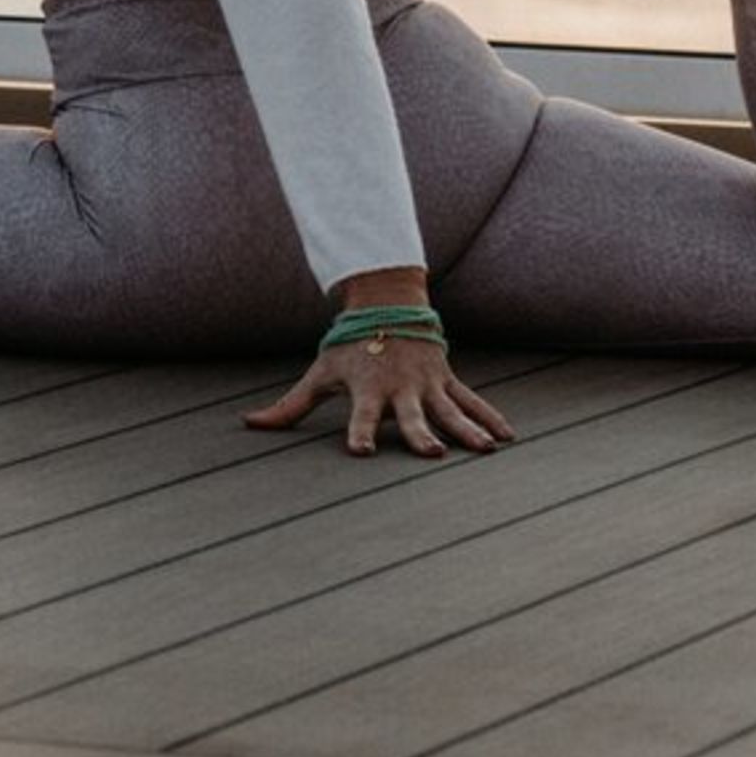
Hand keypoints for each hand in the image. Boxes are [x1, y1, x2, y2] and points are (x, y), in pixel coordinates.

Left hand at [241, 332, 518, 459]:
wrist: (389, 304)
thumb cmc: (350, 346)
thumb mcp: (321, 373)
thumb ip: (289, 406)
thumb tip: (249, 424)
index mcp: (368, 389)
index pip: (361, 416)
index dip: (360, 432)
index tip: (361, 451)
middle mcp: (400, 388)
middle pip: (412, 415)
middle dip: (421, 434)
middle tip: (433, 452)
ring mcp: (427, 384)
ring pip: (450, 409)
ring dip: (468, 429)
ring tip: (484, 450)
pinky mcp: (446, 380)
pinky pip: (471, 401)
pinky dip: (490, 417)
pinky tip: (506, 438)